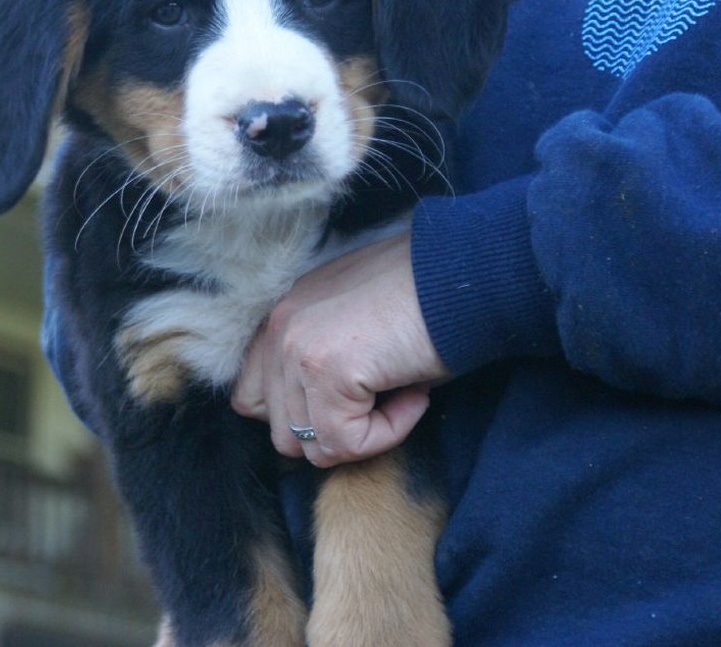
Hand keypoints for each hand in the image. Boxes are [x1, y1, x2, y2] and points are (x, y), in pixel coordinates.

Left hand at [231, 229, 449, 466]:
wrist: (468, 275)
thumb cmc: (428, 297)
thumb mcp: (358, 323)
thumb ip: (323, 358)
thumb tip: (319, 420)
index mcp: (284, 316)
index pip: (251, 397)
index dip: (302, 416)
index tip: (352, 403)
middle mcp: (279, 328)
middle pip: (281, 432)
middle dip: (335, 431)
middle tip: (384, 398)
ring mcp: (297, 349)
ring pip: (311, 446)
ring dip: (363, 433)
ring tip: (401, 391)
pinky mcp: (325, 371)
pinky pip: (346, 443)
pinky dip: (388, 432)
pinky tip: (415, 393)